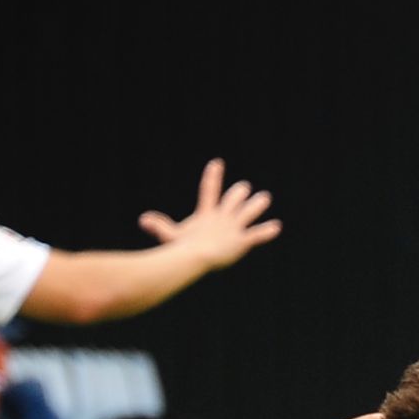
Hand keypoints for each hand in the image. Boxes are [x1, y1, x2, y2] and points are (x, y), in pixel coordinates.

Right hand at [137, 159, 280, 271]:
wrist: (197, 256)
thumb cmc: (181, 249)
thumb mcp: (169, 236)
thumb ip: (158, 226)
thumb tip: (142, 219)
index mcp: (206, 215)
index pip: (208, 190)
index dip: (213, 177)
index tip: (217, 163)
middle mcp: (222, 217)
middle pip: (233, 199)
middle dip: (239, 193)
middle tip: (244, 187)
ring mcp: (233, 227)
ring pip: (249, 212)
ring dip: (257, 204)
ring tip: (265, 198)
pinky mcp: (242, 240)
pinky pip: (257, 234)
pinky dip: (267, 231)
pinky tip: (276, 227)